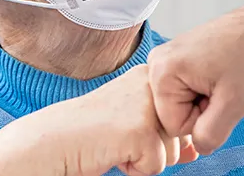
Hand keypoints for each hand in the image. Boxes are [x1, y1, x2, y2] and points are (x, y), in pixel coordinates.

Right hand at [0, 65, 198, 175]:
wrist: (48, 143)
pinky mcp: (140, 131)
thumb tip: (195, 150)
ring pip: (171, 153)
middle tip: (118, 137)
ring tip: (113, 143)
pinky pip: (156, 167)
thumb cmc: (89, 134)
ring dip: (143, 159)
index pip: (182, 117)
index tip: (128, 127)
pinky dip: (133, 170)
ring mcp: (146, 107)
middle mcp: (150, 85)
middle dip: (153, 148)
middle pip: (180, 135)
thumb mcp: (134, 128)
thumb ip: (168, 134)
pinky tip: (110, 152)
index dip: (159, 134)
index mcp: (149, 77)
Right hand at [147, 0, 243, 153]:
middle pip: (173, 114)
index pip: (173, 126)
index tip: (218, 96)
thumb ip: (210, 135)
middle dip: (201, 109)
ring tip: (222, 79)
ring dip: (204, 99)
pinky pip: (185, 89)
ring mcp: (167, 58)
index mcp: (163, 72)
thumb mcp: (234, 104)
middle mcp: (157, 62)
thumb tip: (197, 148)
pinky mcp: (177, 57)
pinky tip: (218, 73)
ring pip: (181, 103)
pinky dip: (204, 88)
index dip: (202, 120)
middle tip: (222, 87)